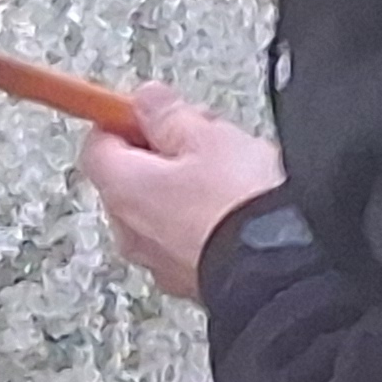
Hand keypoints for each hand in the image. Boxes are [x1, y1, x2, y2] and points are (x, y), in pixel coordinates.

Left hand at [79, 85, 287, 302]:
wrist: (283, 270)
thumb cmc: (240, 206)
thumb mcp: (207, 138)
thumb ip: (169, 116)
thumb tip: (147, 100)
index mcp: (123, 189)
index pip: (97, 145)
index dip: (124, 121)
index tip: (155, 110)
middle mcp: (130, 231)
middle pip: (130, 178)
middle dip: (165, 154)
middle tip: (206, 139)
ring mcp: (158, 262)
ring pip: (162, 210)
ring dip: (188, 189)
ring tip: (235, 176)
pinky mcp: (190, 280)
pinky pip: (186, 238)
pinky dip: (205, 221)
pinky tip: (242, 211)